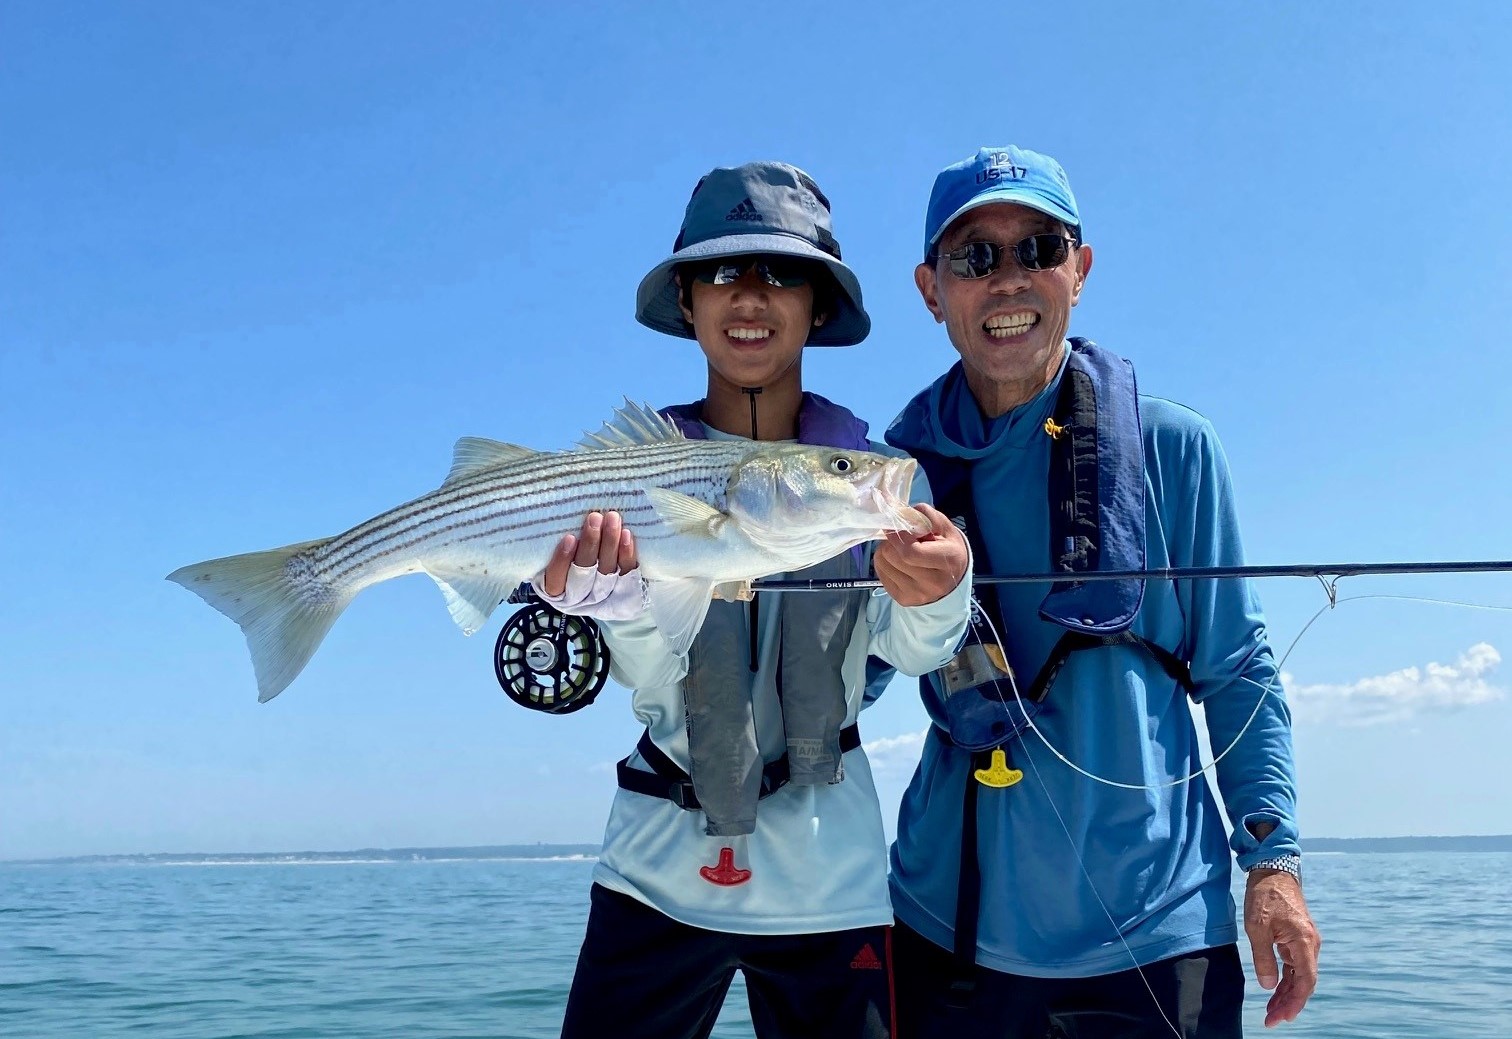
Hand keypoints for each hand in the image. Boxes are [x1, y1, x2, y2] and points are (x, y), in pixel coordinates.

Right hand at [533, 513, 645, 620]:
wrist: (606, 577)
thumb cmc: (572, 557)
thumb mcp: (557, 553)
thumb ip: (561, 542)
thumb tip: (566, 515)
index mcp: (557, 591)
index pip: (556, 579)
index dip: (562, 560)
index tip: (569, 538)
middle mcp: (579, 597)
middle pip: (584, 572)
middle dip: (590, 544)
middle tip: (594, 518)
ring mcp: (604, 596)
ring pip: (607, 571)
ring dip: (610, 543)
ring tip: (612, 518)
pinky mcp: (626, 590)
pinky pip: (628, 573)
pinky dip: (627, 554)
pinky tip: (627, 534)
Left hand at [872, 502, 969, 606]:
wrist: (951, 582)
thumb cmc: (947, 549)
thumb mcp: (945, 527)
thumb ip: (925, 515)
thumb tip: (899, 512)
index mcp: (948, 560)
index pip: (910, 552)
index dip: (898, 535)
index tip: (898, 526)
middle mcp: (933, 583)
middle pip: (893, 556)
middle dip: (891, 541)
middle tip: (900, 537)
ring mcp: (917, 594)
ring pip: (883, 563)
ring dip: (886, 550)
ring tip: (900, 549)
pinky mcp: (903, 600)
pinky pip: (880, 574)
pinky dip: (884, 562)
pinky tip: (897, 561)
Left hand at [1244, 869, 1320, 1026]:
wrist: (1273, 869)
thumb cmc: (1265, 895)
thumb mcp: (1257, 927)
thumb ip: (1263, 958)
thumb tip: (1268, 986)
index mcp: (1304, 942)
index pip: (1306, 982)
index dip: (1295, 1002)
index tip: (1281, 1017)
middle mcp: (1310, 944)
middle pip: (1304, 982)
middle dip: (1288, 1003)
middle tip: (1271, 1020)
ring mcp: (1306, 940)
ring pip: (1299, 975)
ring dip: (1286, 993)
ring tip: (1271, 1010)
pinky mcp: (1298, 937)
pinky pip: (1295, 964)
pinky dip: (1286, 978)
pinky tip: (1274, 989)